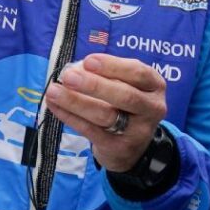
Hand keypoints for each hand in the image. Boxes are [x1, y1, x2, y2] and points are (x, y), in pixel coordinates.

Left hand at [44, 54, 167, 172]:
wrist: (133, 146)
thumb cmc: (125, 104)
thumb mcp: (126, 84)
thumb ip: (106, 75)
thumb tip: (75, 69)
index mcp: (155, 86)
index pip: (138, 73)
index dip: (113, 66)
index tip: (88, 61)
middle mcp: (152, 108)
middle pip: (125, 96)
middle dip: (94, 85)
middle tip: (68, 77)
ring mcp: (138, 131)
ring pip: (105, 115)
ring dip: (76, 102)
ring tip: (54, 91)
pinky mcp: (119, 148)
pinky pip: (91, 131)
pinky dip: (70, 117)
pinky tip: (55, 106)